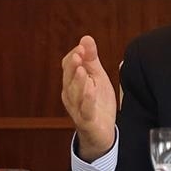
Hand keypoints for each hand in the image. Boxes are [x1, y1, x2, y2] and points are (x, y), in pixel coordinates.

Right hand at [61, 36, 116, 161]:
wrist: (102, 132)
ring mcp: (77, 108)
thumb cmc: (97, 102)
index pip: (68, 65)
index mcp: (72, 82)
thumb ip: (91, 59)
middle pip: (68, 78)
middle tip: (79, 53)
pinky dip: (87, 100)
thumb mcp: (97, 77)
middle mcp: (70, 95)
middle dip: (73, 65)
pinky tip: (91, 90)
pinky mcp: (86, 120)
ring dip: (78, 81)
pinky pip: (85, 110)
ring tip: (82, 69)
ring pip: (75, 94)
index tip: (83, 46)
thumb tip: (86, 38)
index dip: (75, 55)